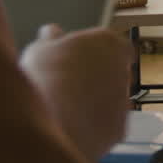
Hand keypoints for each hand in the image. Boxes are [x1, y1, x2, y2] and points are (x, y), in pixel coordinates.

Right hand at [19, 24, 133, 162]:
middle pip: (111, 70)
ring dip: (92, 101)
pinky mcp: (119, 128)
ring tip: (62, 106)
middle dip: (92, 76)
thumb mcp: (39, 50)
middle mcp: (122, 68)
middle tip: (64, 81)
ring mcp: (123, 100)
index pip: (112, 42)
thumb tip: (50, 33)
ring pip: (109, 98)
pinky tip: (69, 124)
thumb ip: (50, 39)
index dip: (93, 50)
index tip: (76, 56)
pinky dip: (91, 124)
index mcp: (107, 42)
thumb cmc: (47, 80)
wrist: (55, 123)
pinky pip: (105, 124)